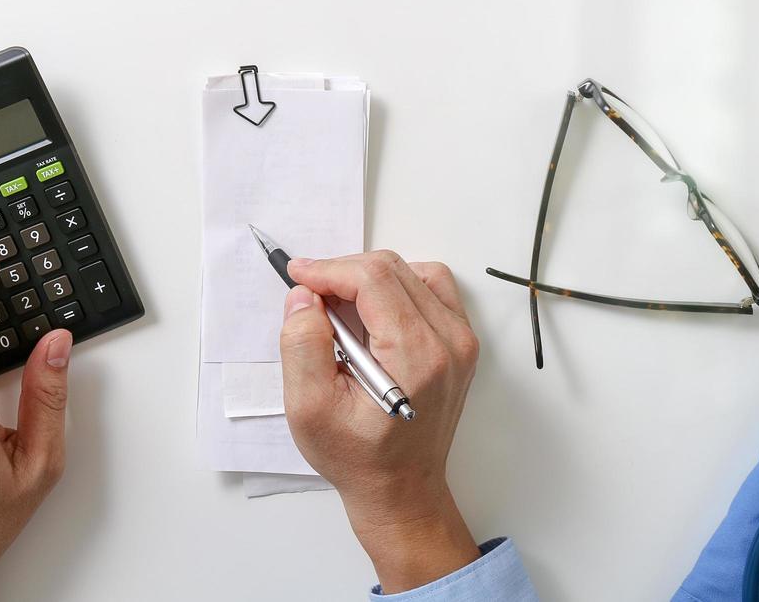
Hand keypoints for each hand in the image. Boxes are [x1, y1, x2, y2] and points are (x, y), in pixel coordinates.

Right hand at [279, 251, 481, 593]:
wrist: (401, 489)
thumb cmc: (358, 458)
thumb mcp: (310, 409)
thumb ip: (303, 345)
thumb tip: (305, 295)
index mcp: (416, 356)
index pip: (373, 279)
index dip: (329, 269)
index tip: (298, 276)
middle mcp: (448, 342)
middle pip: (392, 270)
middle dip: (344, 271)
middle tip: (311, 294)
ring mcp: (461, 341)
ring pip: (414, 272)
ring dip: (371, 276)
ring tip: (340, 301)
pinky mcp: (460, 343)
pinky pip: (432, 288)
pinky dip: (398, 286)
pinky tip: (373, 309)